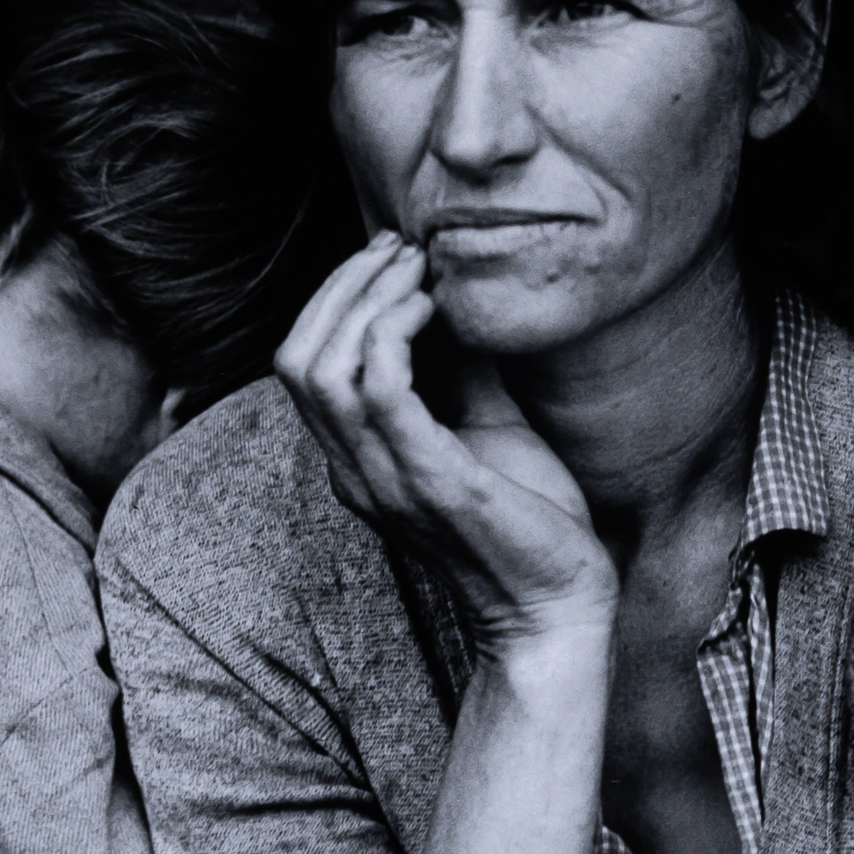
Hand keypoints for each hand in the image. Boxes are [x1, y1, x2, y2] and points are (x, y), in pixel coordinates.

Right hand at [276, 232, 617, 647]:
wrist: (558, 606)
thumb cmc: (528, 522)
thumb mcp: (486, 426)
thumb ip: (460, 369)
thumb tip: (459, 295)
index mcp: (358, 460)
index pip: (301, 365)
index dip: (334, 298)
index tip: (391, 255)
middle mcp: (354, 472)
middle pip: (295, 358)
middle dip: (341, 286)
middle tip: (400, 248)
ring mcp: (384, 479)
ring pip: (322, 368)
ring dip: (366, 299)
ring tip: (417, 268)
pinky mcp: (429, 481)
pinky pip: (380, 391)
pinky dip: (396, 333)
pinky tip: (436, 308)